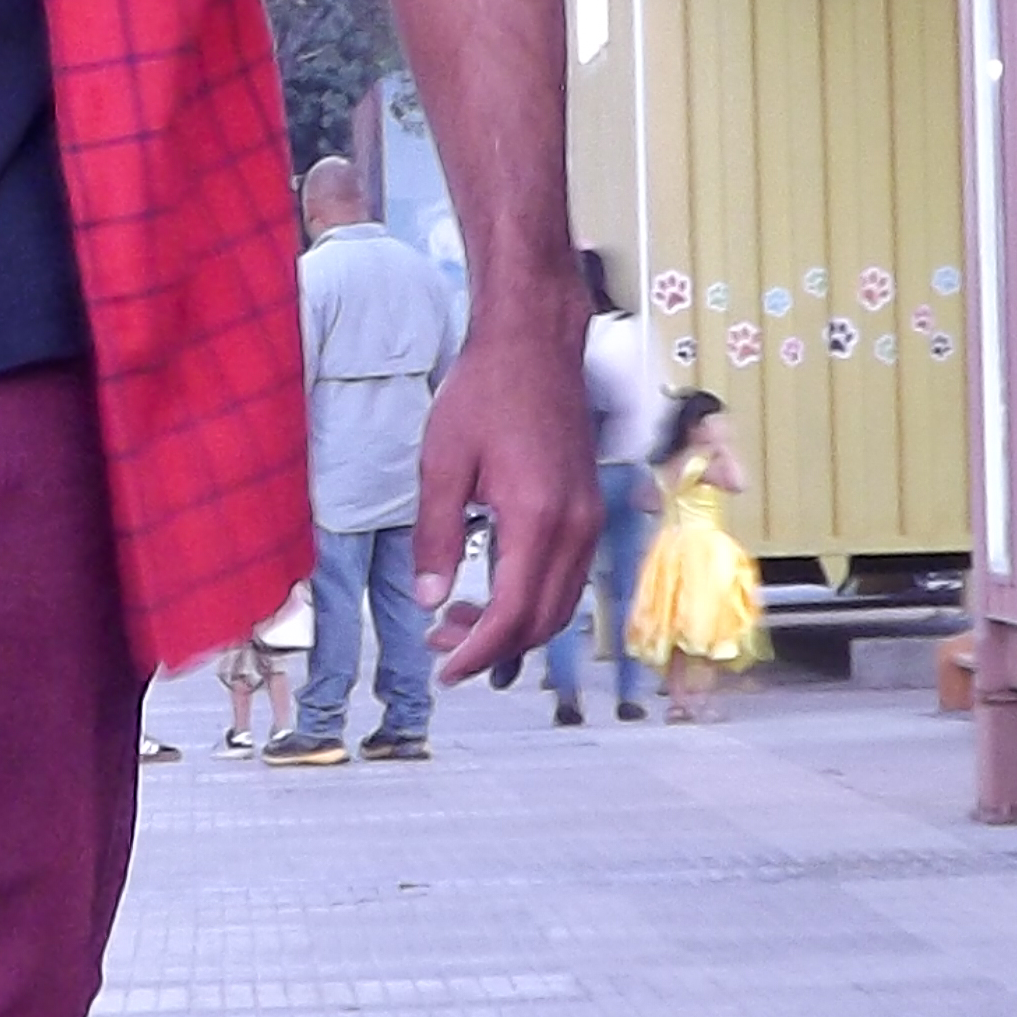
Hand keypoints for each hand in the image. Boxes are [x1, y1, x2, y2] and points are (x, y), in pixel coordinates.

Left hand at [413, 306, 599, 685]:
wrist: (534, 345)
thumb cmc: (484, 392)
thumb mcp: (442, 464)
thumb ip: (436, 536)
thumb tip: (427, 598)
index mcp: (539, 519)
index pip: (514, 615)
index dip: (478, 653)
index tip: (445, 671)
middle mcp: (576, 527)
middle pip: (543, 622)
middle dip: (492, 648)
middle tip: (439, 646)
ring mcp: (589, 519)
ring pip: (560, 604)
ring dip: (514, 628)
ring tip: (456, 621)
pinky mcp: (589, 509)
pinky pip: (568, 577)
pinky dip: (533, 600)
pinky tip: (492, 591)